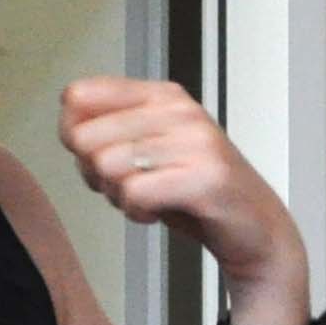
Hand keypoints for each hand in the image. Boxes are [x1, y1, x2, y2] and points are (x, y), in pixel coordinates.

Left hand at [62, 79, 305, 311]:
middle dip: (96, 174)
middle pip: (85, 137)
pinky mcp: (205, 177)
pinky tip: (158, 212)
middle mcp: (179, 110)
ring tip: (148, 199)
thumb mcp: (148, 150)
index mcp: (162, 94)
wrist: (256, 229)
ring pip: (107, 165)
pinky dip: (137, 213)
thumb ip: (107, 133)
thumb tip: (68, 130)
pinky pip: (135, 193)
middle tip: (131, 185)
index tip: (106, 156)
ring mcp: (196, 141)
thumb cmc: (195, 191)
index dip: (76, 137)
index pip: (79, 96)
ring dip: (118, 196)